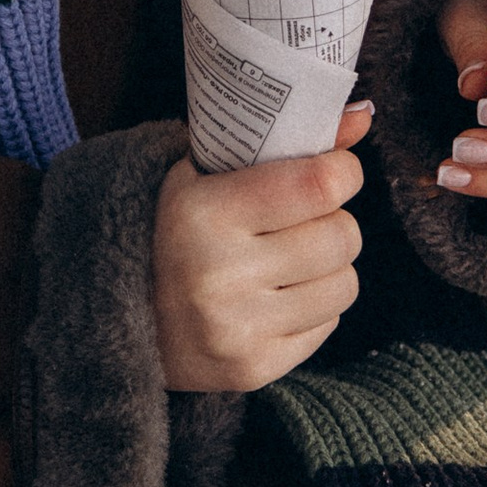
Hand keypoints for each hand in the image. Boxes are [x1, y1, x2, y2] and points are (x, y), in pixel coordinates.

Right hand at [153, 112, 367, 390]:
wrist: (124, 316)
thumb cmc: (176, 228)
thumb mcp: (209, 171)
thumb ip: (285, 141)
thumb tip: (362, 116)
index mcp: (205, 214)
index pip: (319, 185)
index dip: (343, 172)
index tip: (335, 171)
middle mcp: (220, 274)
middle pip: (341, 237)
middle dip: (335, 221)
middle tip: (309, 218)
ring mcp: (238, 329)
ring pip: (344, 284)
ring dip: (329, 266)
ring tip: (294, 259)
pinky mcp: (254, 369)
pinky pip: (329, 325)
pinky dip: (315, 306)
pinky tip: (280, 295)